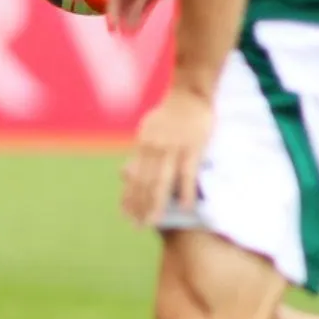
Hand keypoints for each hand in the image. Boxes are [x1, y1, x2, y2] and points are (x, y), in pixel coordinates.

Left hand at [120, 88, 213, 227]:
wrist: (189, 93)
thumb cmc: (170, 113)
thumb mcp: (148, 129)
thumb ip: (141, 151)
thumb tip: (127, 171)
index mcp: (143, 144)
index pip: (134, 176)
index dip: (129, 196)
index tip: (125, 214)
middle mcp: (154, 148)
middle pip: (145, 182)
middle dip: (139, 205)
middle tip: (136, 225)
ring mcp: (173, 148)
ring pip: (162, 181)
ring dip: (156, 203)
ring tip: (153, 222)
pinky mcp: (193, 147)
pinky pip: (188, 174)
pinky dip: (186, 191)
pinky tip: (185, 207)